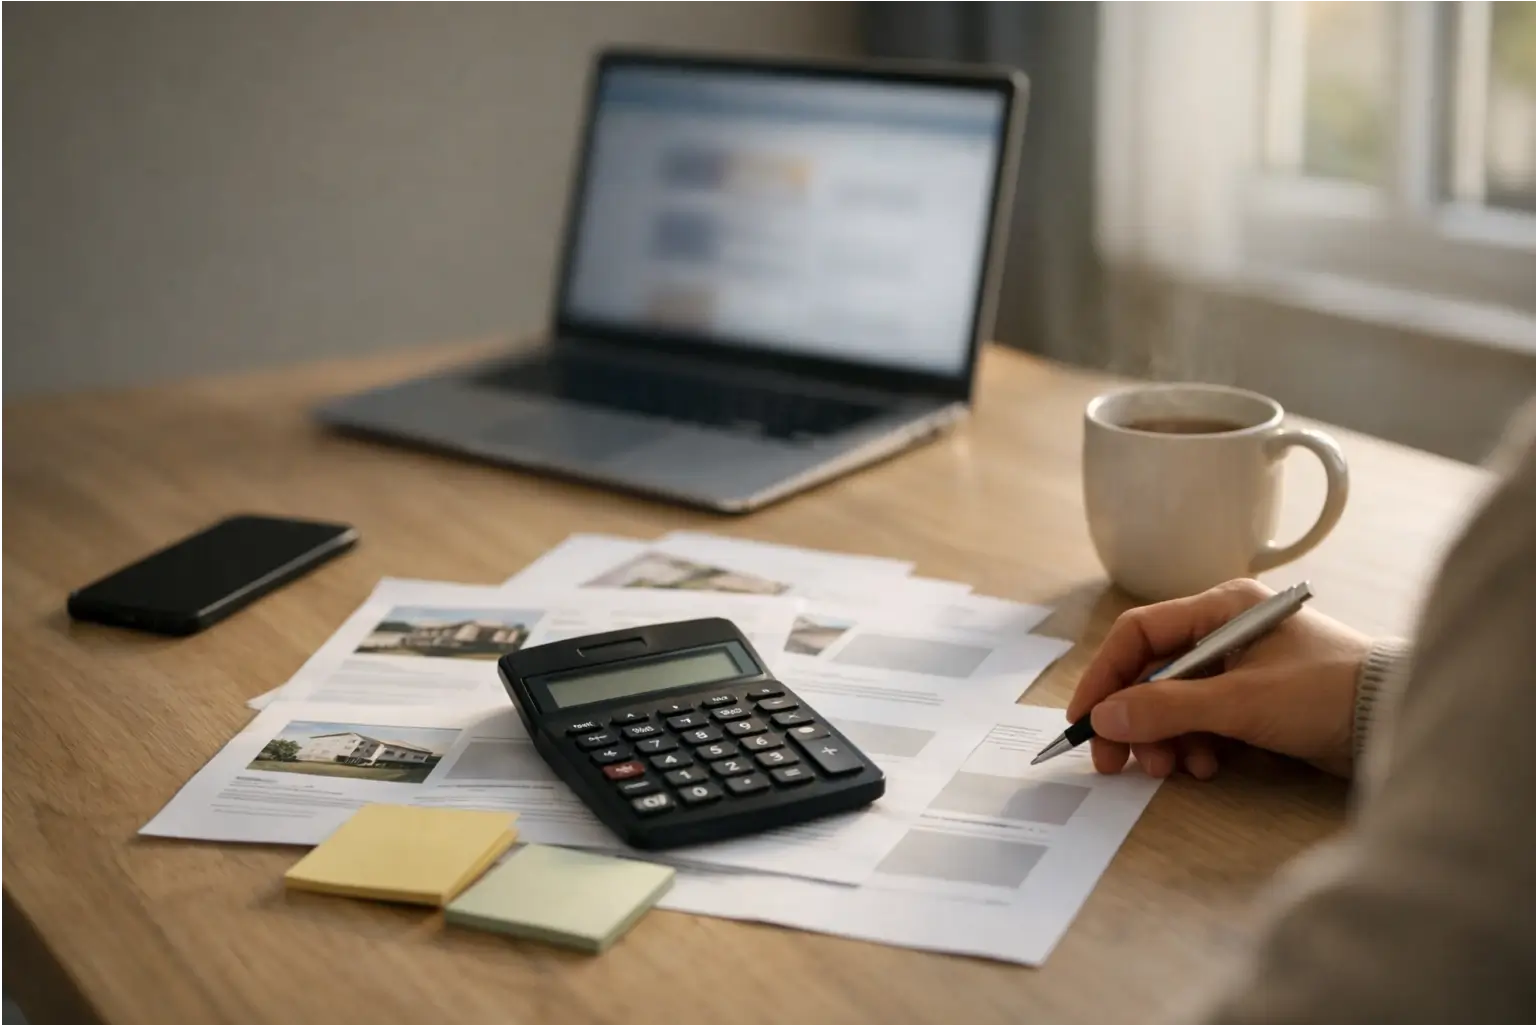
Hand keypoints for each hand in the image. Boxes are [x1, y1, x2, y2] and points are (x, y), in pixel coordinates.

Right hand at [1067, 579, 1373, 778]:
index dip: (1104, 677)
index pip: (1138, 634)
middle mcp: (1226, 630)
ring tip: (1171, 768)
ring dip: (1164, 738)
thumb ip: (1167, 708)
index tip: (1085, 720)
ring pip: (1174, 702)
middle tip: (1116, 762)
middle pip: (1152, 673)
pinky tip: (1205, 766)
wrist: (1399, 722)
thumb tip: (1104, 719)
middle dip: (1134, 719)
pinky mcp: (1255, 702)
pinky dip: (1194, 744)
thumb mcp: (1240, 701)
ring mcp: (1241, 668)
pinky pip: (1203, 720)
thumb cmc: (1326, 694)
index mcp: (1221, 608)